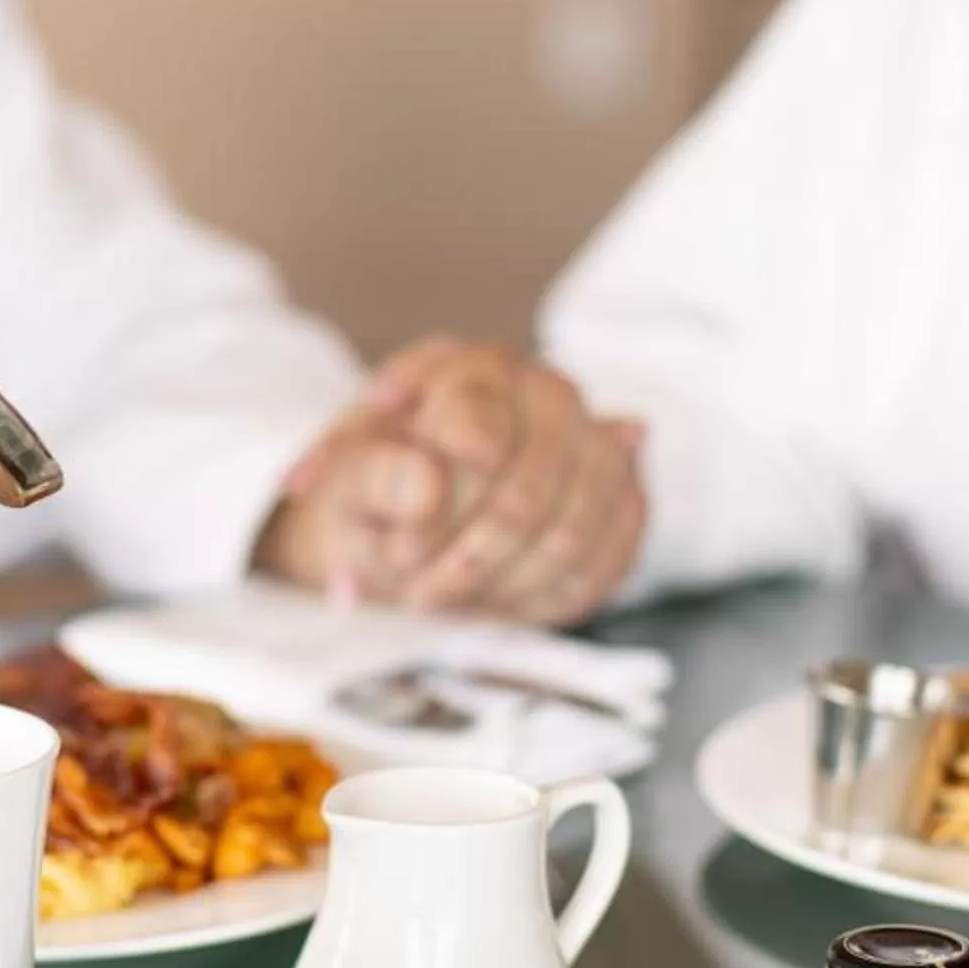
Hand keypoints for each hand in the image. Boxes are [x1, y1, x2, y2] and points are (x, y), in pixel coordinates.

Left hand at [258, 338, 647, 626]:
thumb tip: (429, 486)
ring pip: (571, 534)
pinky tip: (498, 599)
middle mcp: (546, 392)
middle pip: (527, 497)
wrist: (403, 512)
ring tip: (448, 599)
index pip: (478, 435)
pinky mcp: (621, 496)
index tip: (396, 553)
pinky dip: (549, 595)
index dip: (434, 510)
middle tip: (416, 592)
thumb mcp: (347, 480)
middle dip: (465, 561)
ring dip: (502, 586)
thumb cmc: (374, 488)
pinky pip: (609, 557)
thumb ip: (373, 476)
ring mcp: (595, 442)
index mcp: (476, 368)